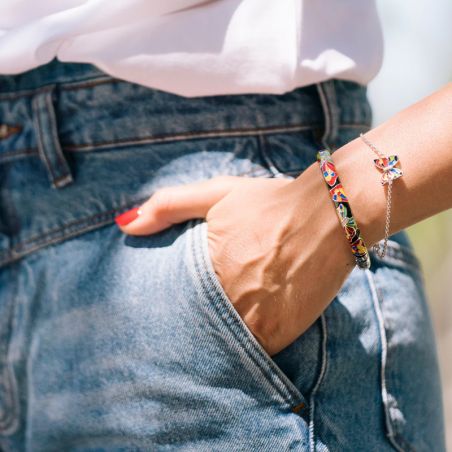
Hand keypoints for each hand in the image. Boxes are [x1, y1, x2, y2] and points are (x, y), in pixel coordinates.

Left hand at [116, 167, 354, 355]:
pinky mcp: (282, 334)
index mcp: (207, 268)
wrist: (332, 215)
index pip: (169, 304)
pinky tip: (236, 340)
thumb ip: (168, 206)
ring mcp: (257, 320)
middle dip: (181, 333)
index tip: (150, 323)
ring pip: (220, 347)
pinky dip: (240, 352)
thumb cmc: (271, 202)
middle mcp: (229, 299)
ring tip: (199, 346)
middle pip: (192, 329)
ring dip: (209, 346)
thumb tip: (123, 224)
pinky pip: (251, 356)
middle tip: (164, 346)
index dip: (159, 313)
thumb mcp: (217, 193)